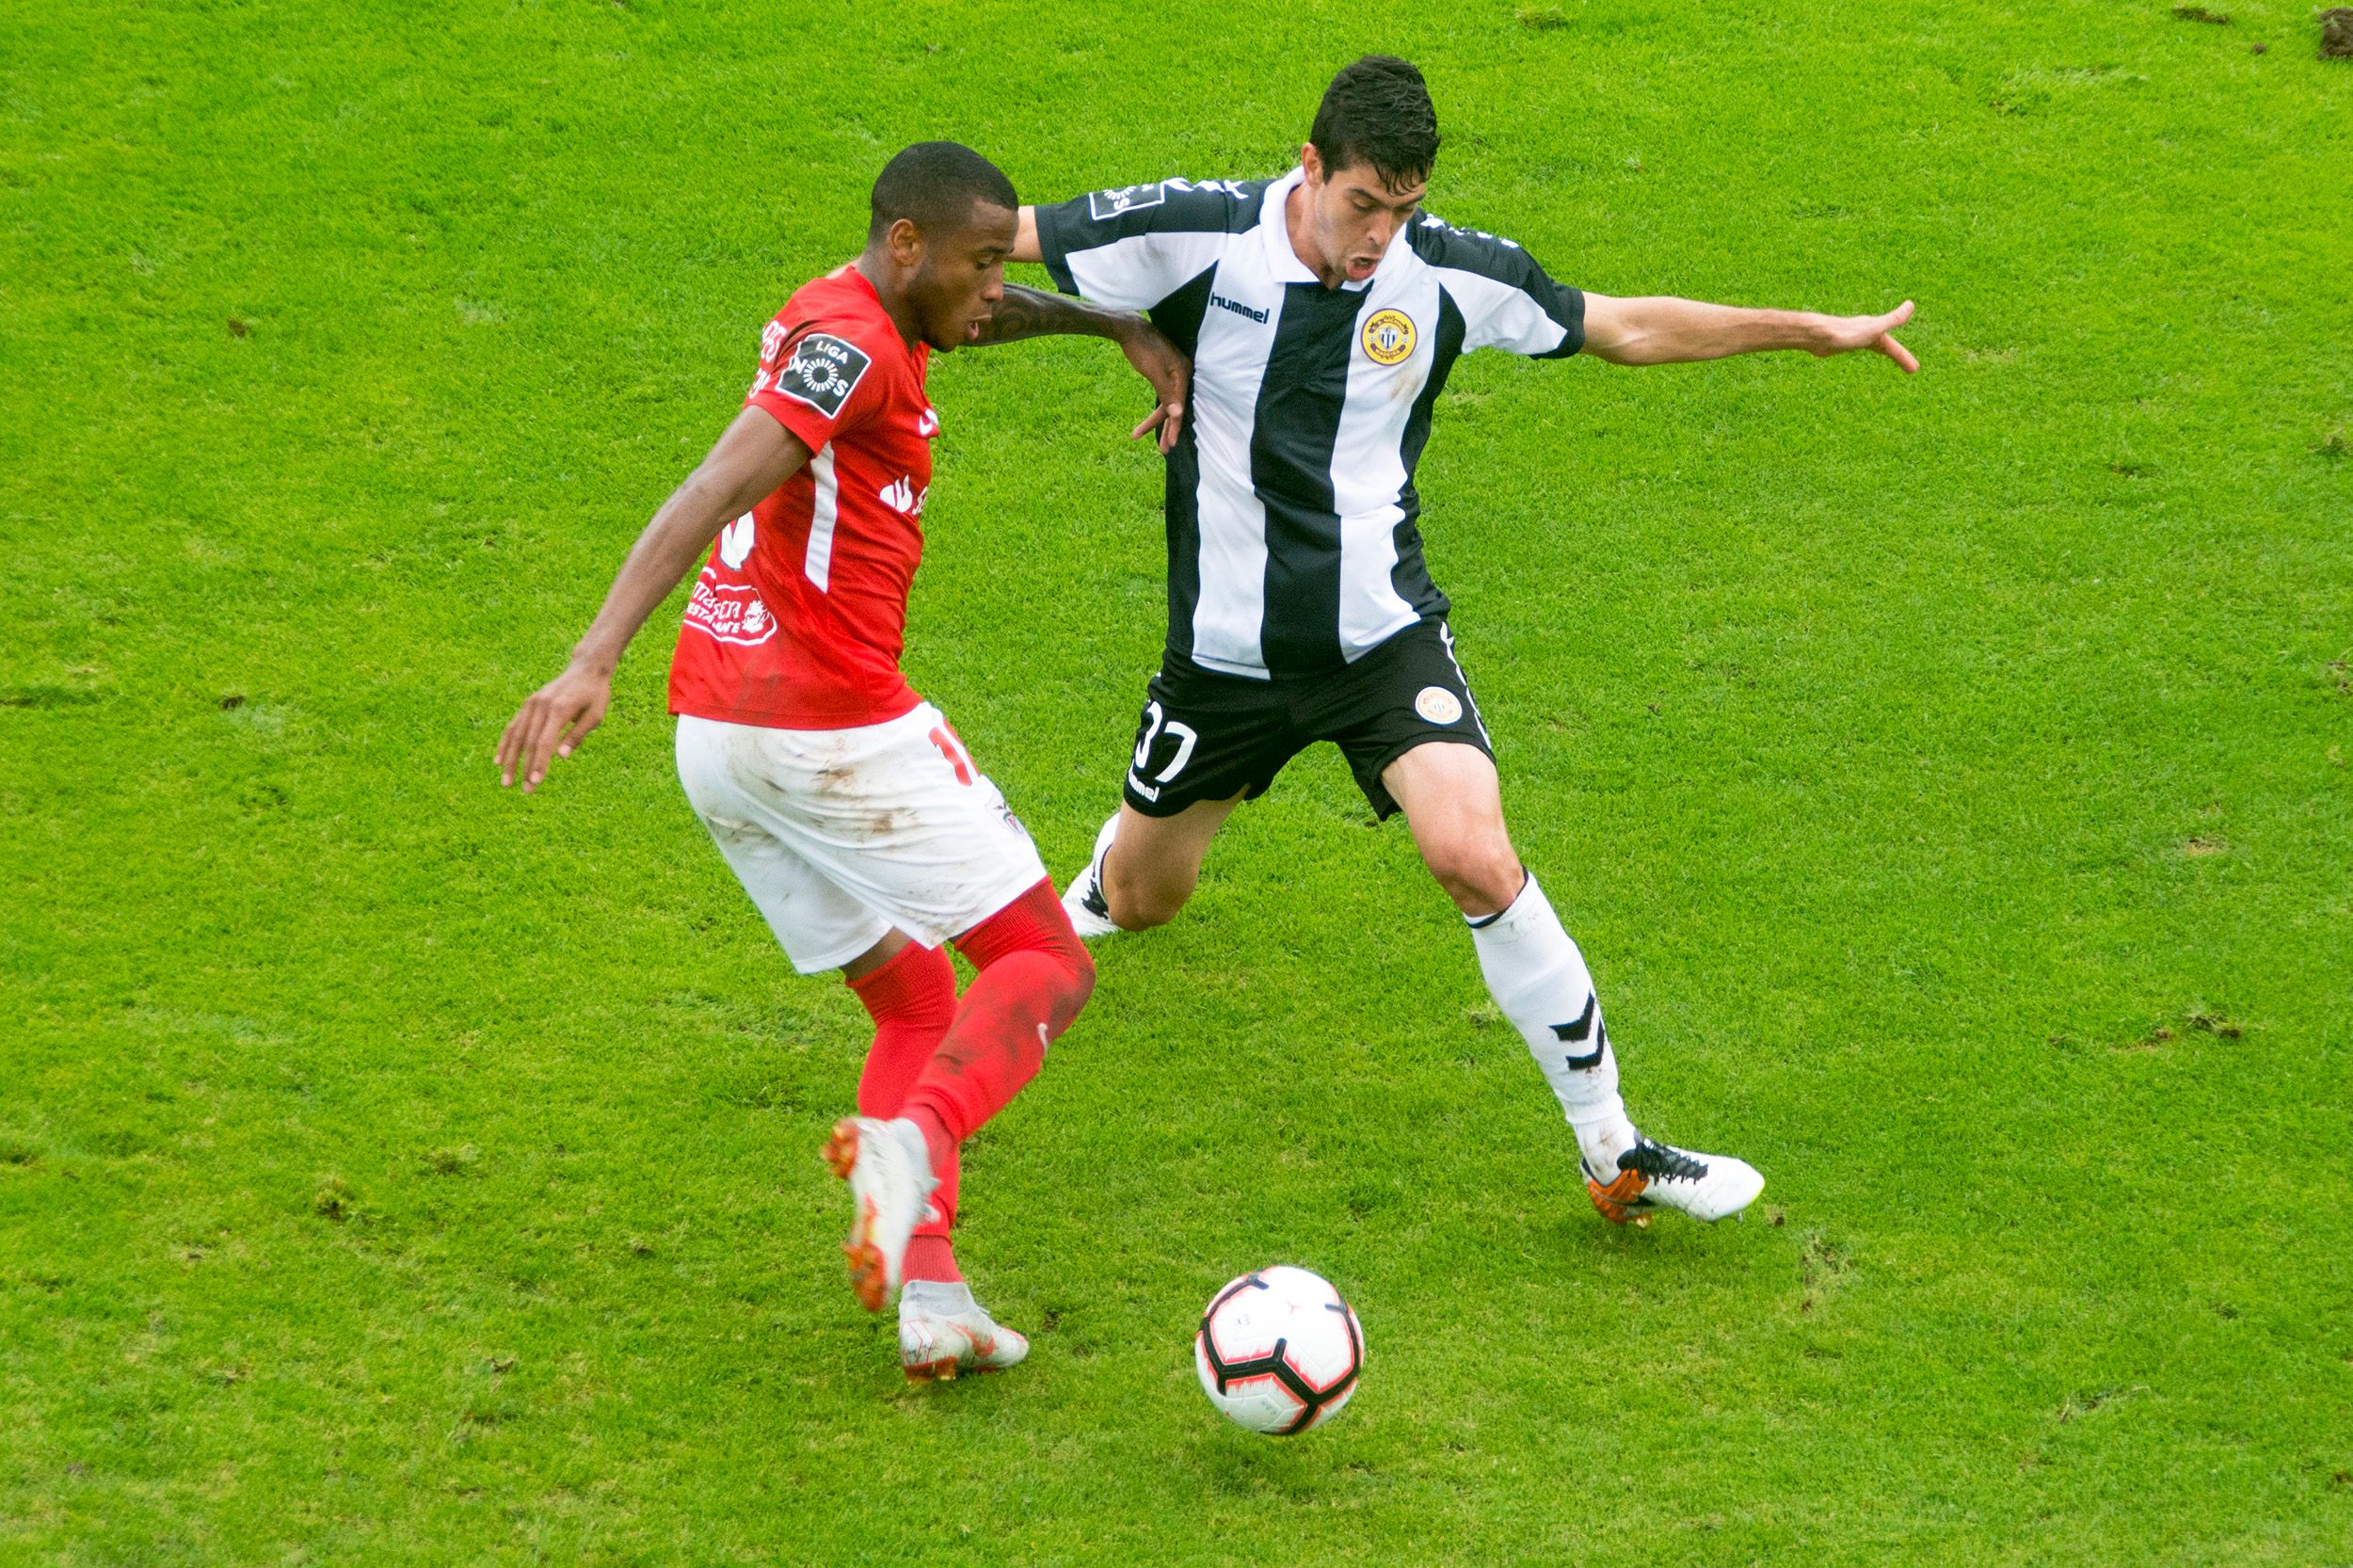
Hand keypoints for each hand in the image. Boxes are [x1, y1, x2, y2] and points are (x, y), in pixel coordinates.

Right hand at [496, 662, 613, 792]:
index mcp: (559, 709)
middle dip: (525, 768)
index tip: (535, 782)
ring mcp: (532, 703)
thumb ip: (578, 734)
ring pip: (516, 735)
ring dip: (510, 760)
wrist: (586, 669)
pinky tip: (499, 761)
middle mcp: (541, 705)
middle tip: (525, 791)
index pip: (545, 742)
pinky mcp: (528, 704)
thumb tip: (561, 757)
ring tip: (506, 782)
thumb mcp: (596, 715)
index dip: (539, 763)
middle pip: (529, 742)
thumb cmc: (595, 695)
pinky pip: (513, 726)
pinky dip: (505, 744)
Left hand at [1118, 321, 1190, 452]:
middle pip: (1174, 407)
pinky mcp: (1164, 372)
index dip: (1173, 427)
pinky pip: (1164, 395)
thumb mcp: (1153, 372)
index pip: (1179, 406)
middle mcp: (1181, 374)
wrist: (1129, 327)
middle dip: (1165, 428)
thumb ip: (1167, 393)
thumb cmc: (1141, 348)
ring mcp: (1173, 373)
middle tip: (1162, 450)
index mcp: (1182, 374)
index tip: (1168, 445)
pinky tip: (1154, 418)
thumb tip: (1178, 413)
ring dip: (1159, 420)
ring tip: (1142, 434)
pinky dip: (1159, 408)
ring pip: (1167, 402)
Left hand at [1813, 299, 1918, 373]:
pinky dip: (1867, 347)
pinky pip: (1860, 346)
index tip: (1914, 369)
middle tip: (1911, 369)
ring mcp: (1855, 336)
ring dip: (1885, 350)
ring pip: (1874, 345)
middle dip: (1899, 356)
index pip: (1894, 348)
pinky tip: (1860, 348)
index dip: (1904, 358)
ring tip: (1890, 355)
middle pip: (1887, 346)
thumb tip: (1910, 305)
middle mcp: (1867, 331)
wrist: (1818, 335)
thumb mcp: (1874, 329)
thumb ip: (1892, 319)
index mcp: (1876, 331)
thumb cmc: (1846, 333)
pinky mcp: (1842, 342)